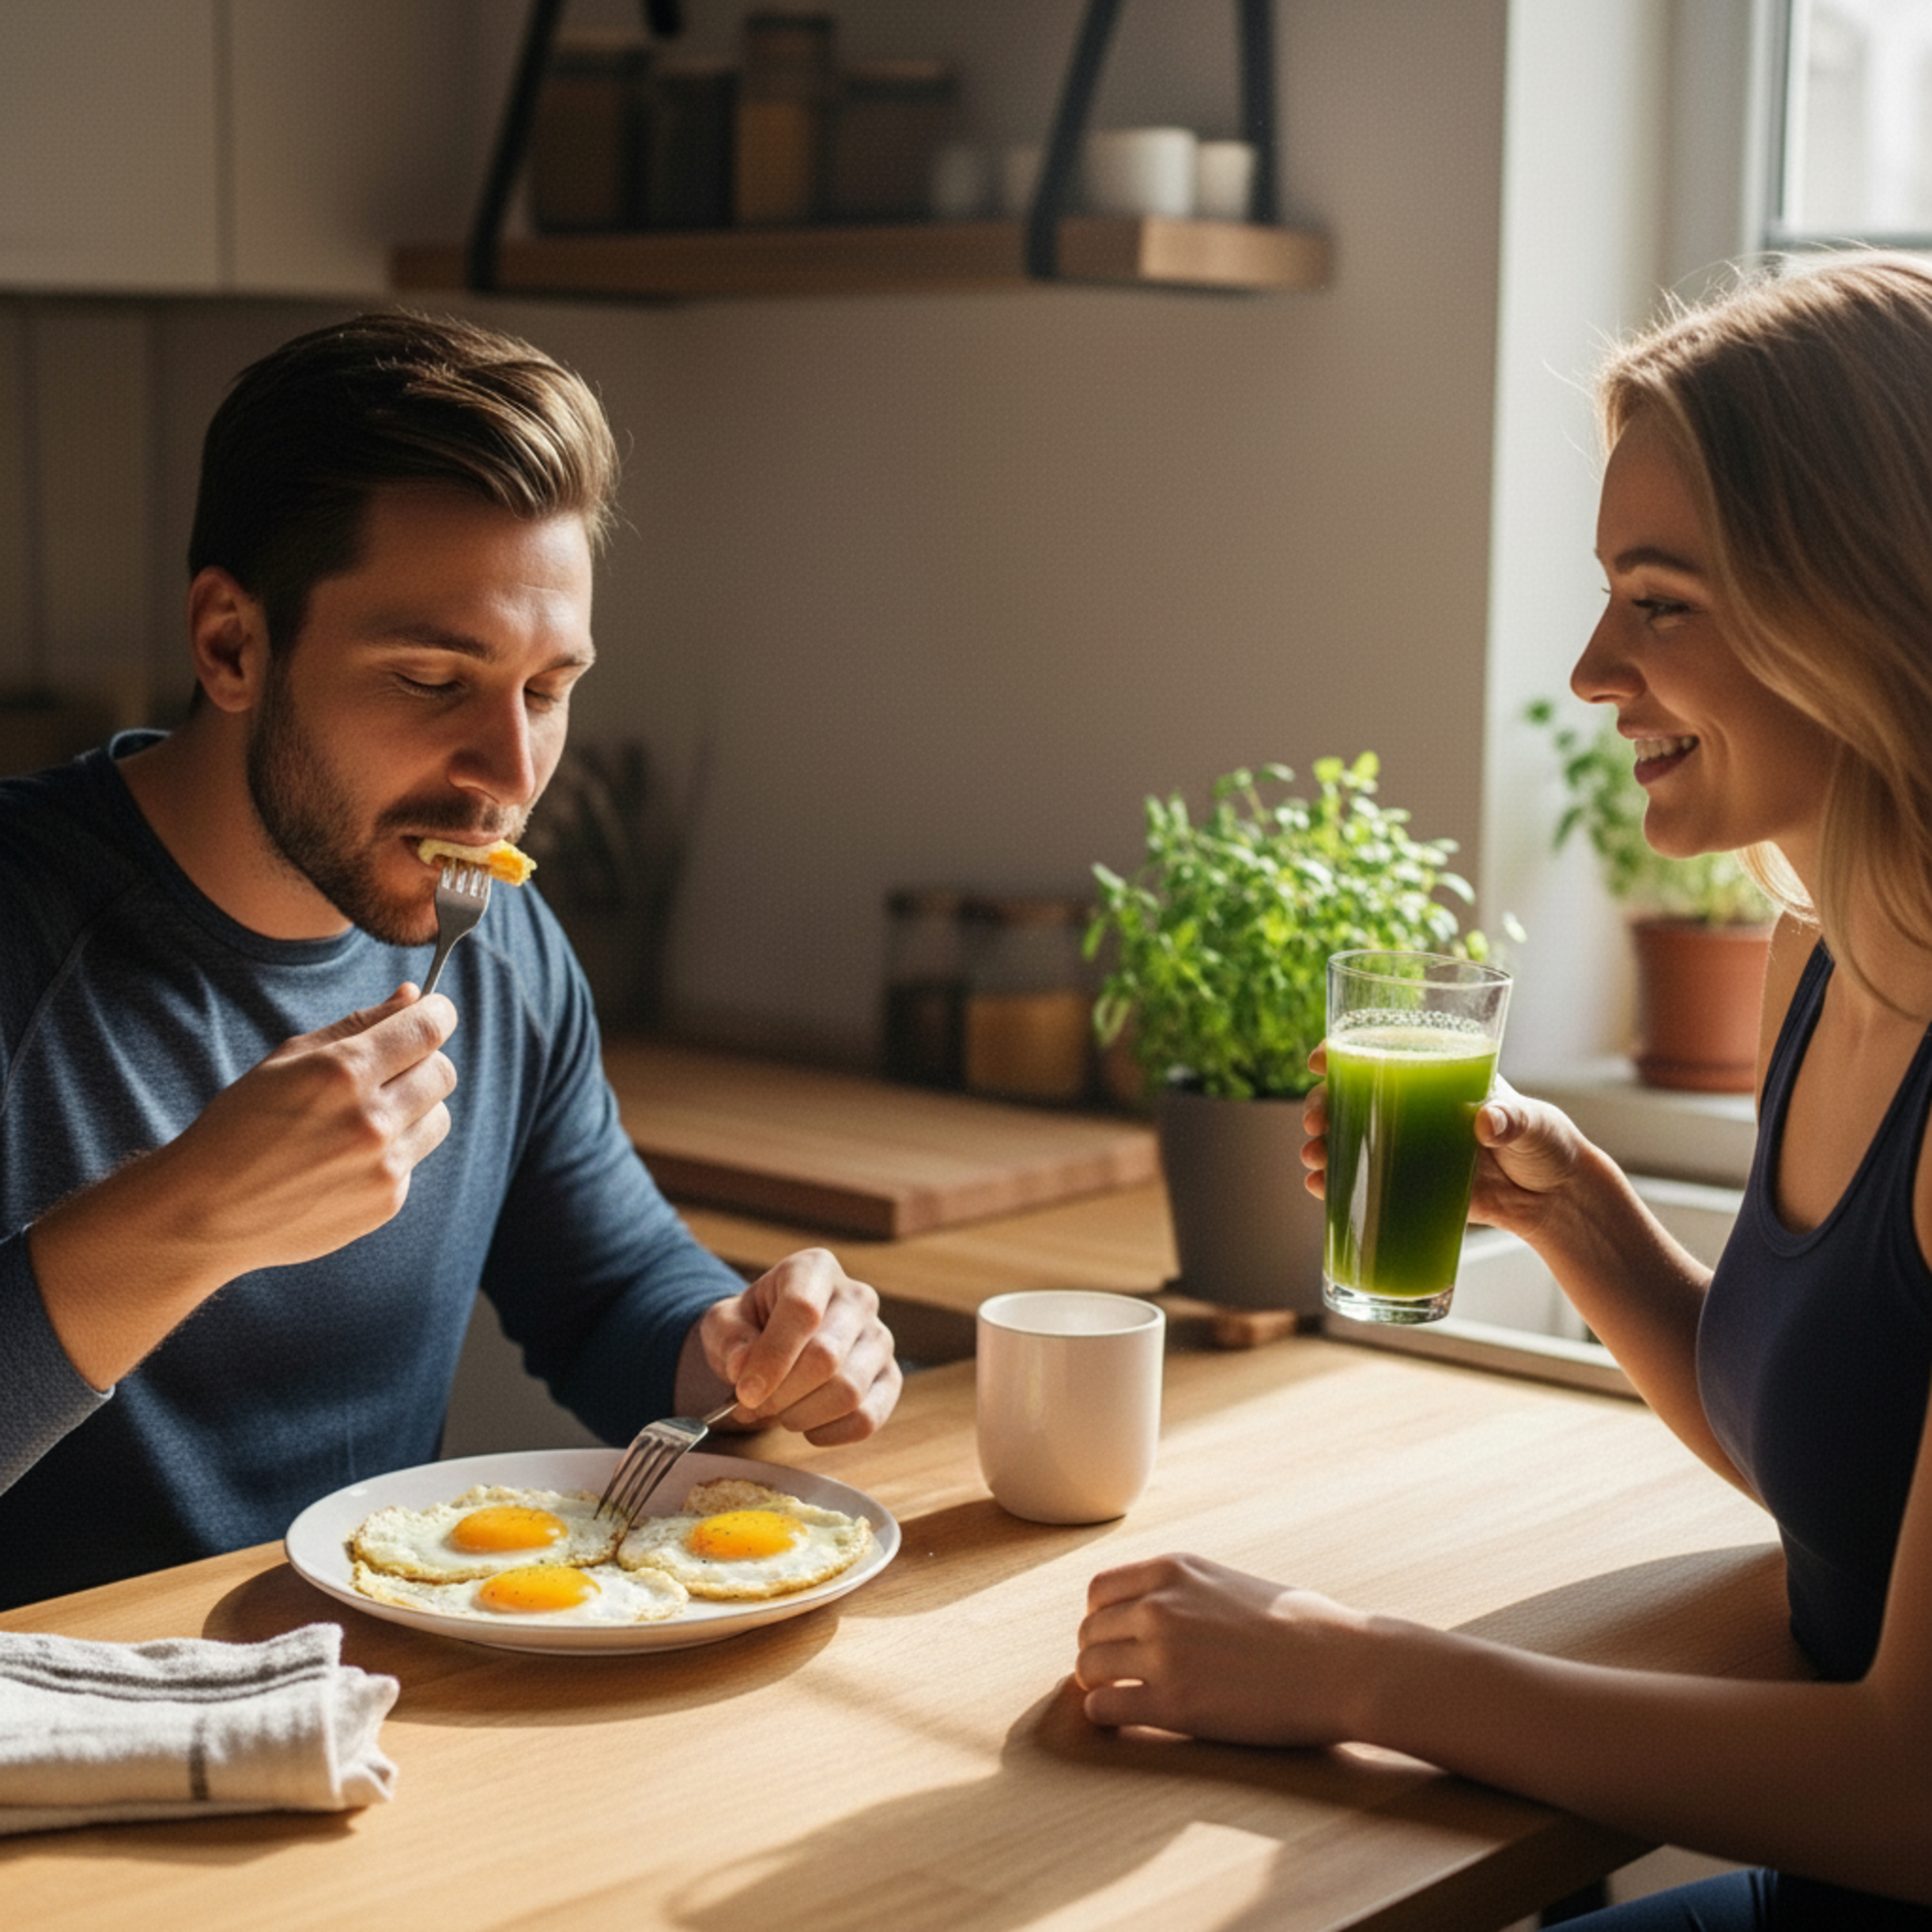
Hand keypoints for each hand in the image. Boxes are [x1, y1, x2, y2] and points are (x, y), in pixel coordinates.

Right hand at [31, 984, 457, 1388]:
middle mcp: (372, 1120)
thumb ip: (359, 1024)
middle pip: (442, 1072)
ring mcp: (384, 1166)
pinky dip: (393, 1151)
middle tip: (390, 1066)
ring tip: (362, 1117)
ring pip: (438, 1117)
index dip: (438, 1013)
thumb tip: (412, 995)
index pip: (427, 1029)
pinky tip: (345, 1159)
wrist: (207, 1210)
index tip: (435, 1011)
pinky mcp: (387, 1202)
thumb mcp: (289, 1059)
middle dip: (423, 1061)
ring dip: (414, 1108)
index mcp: (343, 1073)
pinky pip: (414, 1158)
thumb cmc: (241, 1124)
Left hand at [689, 1248, 900, 1445]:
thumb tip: (743, 1366)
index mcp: (815, 1269)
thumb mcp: (724, 1322)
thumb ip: (729, 1339)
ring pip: (849, 1391)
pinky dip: (829, 1433)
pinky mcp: (890, 1377)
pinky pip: (867, 1418)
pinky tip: (807, 1424)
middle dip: (781, 1394)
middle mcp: (857, 1298)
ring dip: (802, 1415)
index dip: (772, 1358)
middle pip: (826, 1357)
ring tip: (779, 1411)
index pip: (802, 1310)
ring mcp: (879, 1338)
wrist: (778, 1342)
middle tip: (753, 1406)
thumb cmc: (751, 1327)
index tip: (745, 1393)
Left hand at [1076, 1552, 1368, 1745]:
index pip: (1098, 1591)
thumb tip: (1145, 1611)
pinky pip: (1104, 1708)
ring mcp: (1163, 1654)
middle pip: (1089, 1631)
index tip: (1115, 1639)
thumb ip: (1181, 1591)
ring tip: (1119, 1697)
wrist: (1340, 1664)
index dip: (1101, 1619)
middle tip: (1117, 1675)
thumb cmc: (1298, 1625)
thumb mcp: (1227, 1581)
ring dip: (1098, 1685)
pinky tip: (1123, 1721)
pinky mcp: (1173, 1705)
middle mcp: (1159, 1605)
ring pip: (1088, 1668)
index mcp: (1172, 1569)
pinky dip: (1105, 1716)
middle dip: (1098, 1654)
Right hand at [1301, 1047, 1589, 1243]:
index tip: (1320, 1060)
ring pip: (1350, 1137)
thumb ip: (1513, 1119)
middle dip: (1322, 1103)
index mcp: (1441, 1075)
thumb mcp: (1535, 1124)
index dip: (1346, 1049)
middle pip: (1353, 1095)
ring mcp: (1408, 1147)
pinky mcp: (1410, 1185)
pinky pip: (1363, 1181)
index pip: (1385, 1050)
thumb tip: (1486, 1123)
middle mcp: (1415, 1107)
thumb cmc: (1547, 1144)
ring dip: (1322, 1144)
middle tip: (1317, 1120)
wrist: (1554, 1200)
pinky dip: (1337, 1184)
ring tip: (1314, 1158)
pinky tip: (1321, 1188)